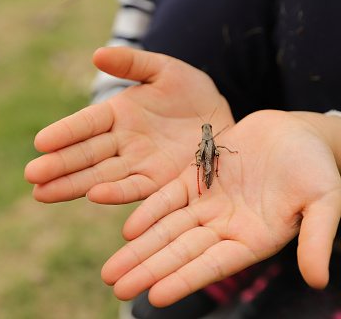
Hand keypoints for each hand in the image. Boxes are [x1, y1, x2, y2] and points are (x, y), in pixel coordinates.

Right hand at [25, 47, 233, 203]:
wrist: (222, 122)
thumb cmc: (191, 93)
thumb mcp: (165, 70)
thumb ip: (132, 63)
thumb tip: (97, 55)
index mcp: (118, 113)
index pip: (85, 123)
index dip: (64, 132)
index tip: (40, 142)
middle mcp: (121, 141)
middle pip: (85, 154)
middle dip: (58, 165)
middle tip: (32, 175)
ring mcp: (137, 164)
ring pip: (99, 175)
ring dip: (72, 185)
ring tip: (42, 194)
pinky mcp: (157, 183)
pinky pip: (133, 188)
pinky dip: (114, 192)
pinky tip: (93, 196)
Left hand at [101, 110, 340, 306]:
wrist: (298, 133)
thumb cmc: (317, 168)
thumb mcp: (324, 201)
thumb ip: (316, 238)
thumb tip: (319, 280)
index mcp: (252, 240)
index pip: (211, 266)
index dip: (183, 280)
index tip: (154, 297)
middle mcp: (223, 227)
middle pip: (179, 252)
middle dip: (147, 270)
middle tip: (116, 287)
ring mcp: (207, 204)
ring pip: (166, 230)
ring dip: (138, 249)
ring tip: (110, 271)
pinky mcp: (196, 178)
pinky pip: (168, 198)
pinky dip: (148, 212)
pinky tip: (127, 229)